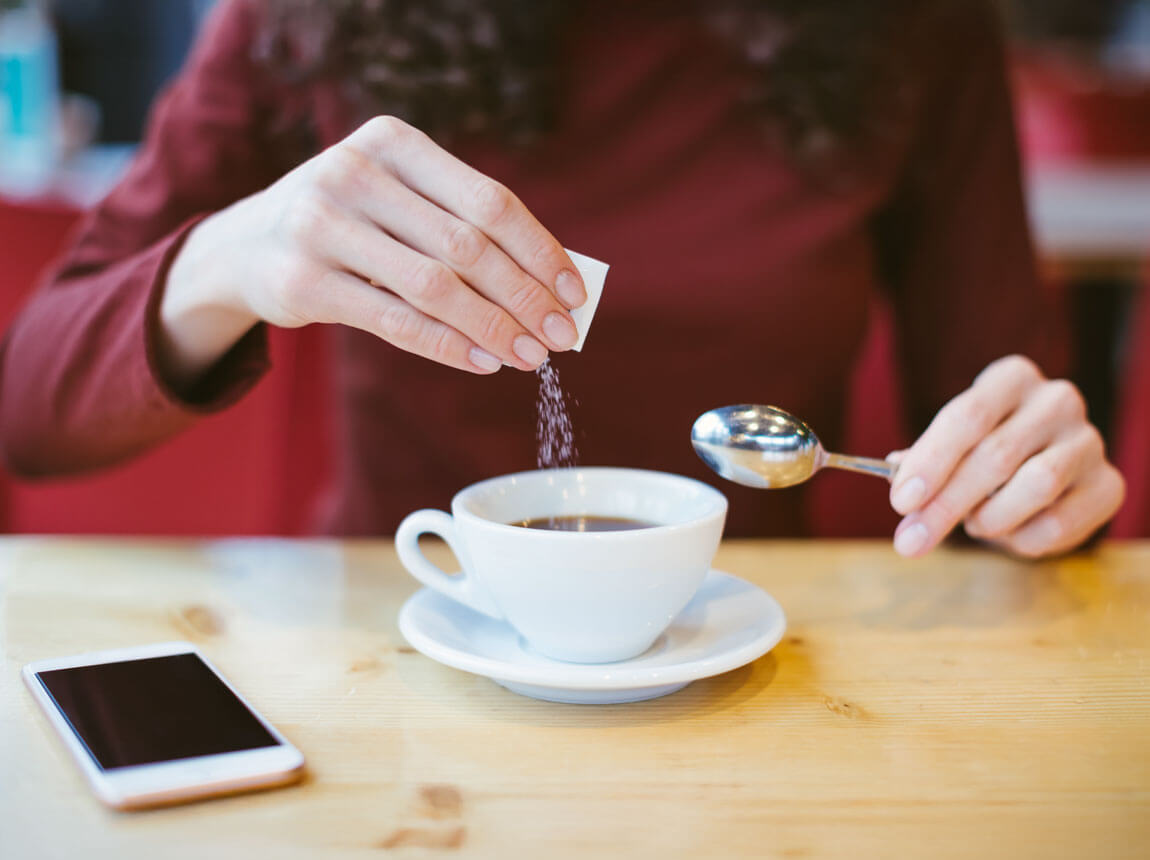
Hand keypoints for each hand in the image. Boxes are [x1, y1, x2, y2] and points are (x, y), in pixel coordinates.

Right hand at [161, 116, 585, 386]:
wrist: (245, 244)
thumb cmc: (351, 222)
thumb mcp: (399, 199)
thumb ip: (462, 225)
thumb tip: (551, 284)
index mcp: (394, 142)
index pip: (490, 201)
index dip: (540, 251)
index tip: (574, 294)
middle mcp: (354, 173)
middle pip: (468, 246)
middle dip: (525, 298)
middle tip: (561, 337)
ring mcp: (322, 225)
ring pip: (435, 287)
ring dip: (493, 328)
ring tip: (529, 357)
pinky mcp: (302, 281)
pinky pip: (396, 322)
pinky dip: (448, 347)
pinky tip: (483, 362)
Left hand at [888, 355, 1124, 558]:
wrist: (1046, 472)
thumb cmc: (985, 450)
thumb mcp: (951, 445)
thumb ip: (924, 461)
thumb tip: (899, 483)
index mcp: (1012, 378)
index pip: (967, 416)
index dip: (931, 461)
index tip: (901, 501)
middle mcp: (1057, 401)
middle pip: (996, 456)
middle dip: (945, 505)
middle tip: (911, 540)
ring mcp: (1089, 441)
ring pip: (1035, 486)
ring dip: (989, 518)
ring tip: (973, 524)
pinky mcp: (1108, 485)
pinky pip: (1058, 523)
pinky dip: (1020, 539)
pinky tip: (1009, 532)